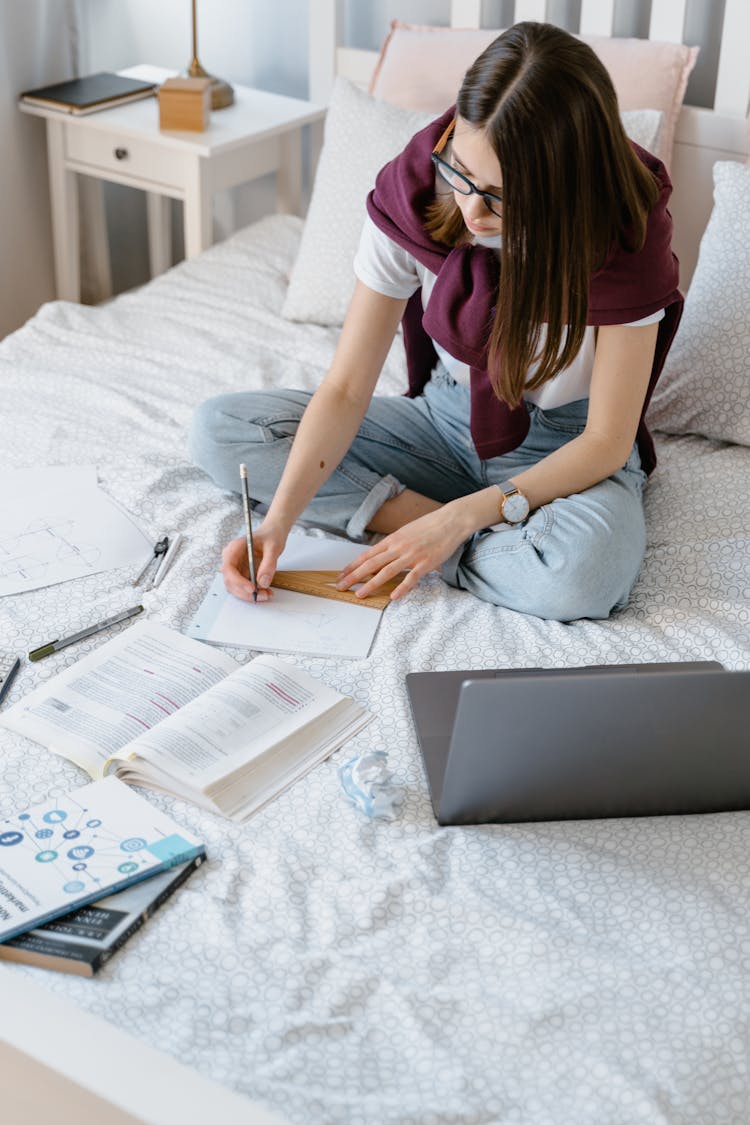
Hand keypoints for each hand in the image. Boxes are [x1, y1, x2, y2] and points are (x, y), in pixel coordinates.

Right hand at [221, 521, 287, 602]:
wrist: (273, 534)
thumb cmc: (271, 536)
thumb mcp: (273, 547)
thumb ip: (268, 564)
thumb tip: (263, 582)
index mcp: (235, 548)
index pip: (228, 568)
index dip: (237, 581)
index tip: (251, 588)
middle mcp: (232, 559)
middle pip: (230, 581)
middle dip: (245, 592)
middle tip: (263, 595)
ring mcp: (236, 567)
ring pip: (236, 587)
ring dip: (249, 595)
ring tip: (267, 594)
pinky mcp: (242, 574)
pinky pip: (244, 587)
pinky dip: (254, 593)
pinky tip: (266, 592)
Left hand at [337, 504, 467, 601]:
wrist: (451, 521)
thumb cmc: (429, 525)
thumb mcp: (406, 531)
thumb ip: (394, 543)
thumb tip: (382, 554)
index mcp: (392, 539)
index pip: (367, 555)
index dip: (353, 566)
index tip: (342, 574)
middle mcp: (398, 547)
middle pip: (371, 564)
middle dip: (354, 577)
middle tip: (341, 587)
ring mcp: (412, 555)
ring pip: (387, 572)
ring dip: (371, 584)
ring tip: (360, 594)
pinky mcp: (426, 563)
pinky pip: (411, 578)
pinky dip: (402, 588)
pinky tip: (393, 596)